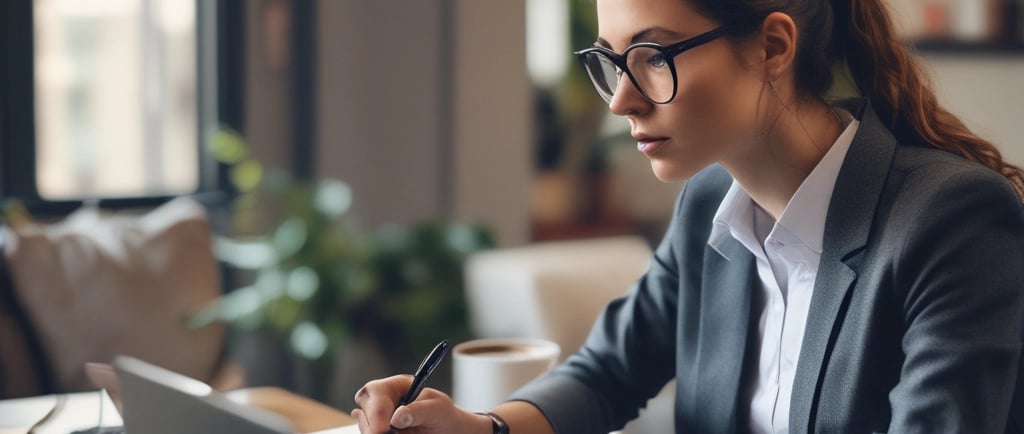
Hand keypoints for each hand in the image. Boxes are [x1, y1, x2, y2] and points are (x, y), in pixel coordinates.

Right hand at [351, 375, 491, 433]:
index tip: (384, 426)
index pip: (375, 391)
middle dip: (371, 426)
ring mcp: (377, 421)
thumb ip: (420, 410)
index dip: (376, 409)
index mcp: (396, 387)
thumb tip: (397, 416)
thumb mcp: (439, 409)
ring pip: (366, 428)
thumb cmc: (445, 416)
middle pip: (363, 410)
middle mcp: (382, 403)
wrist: (449, 433)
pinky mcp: (379, 432)